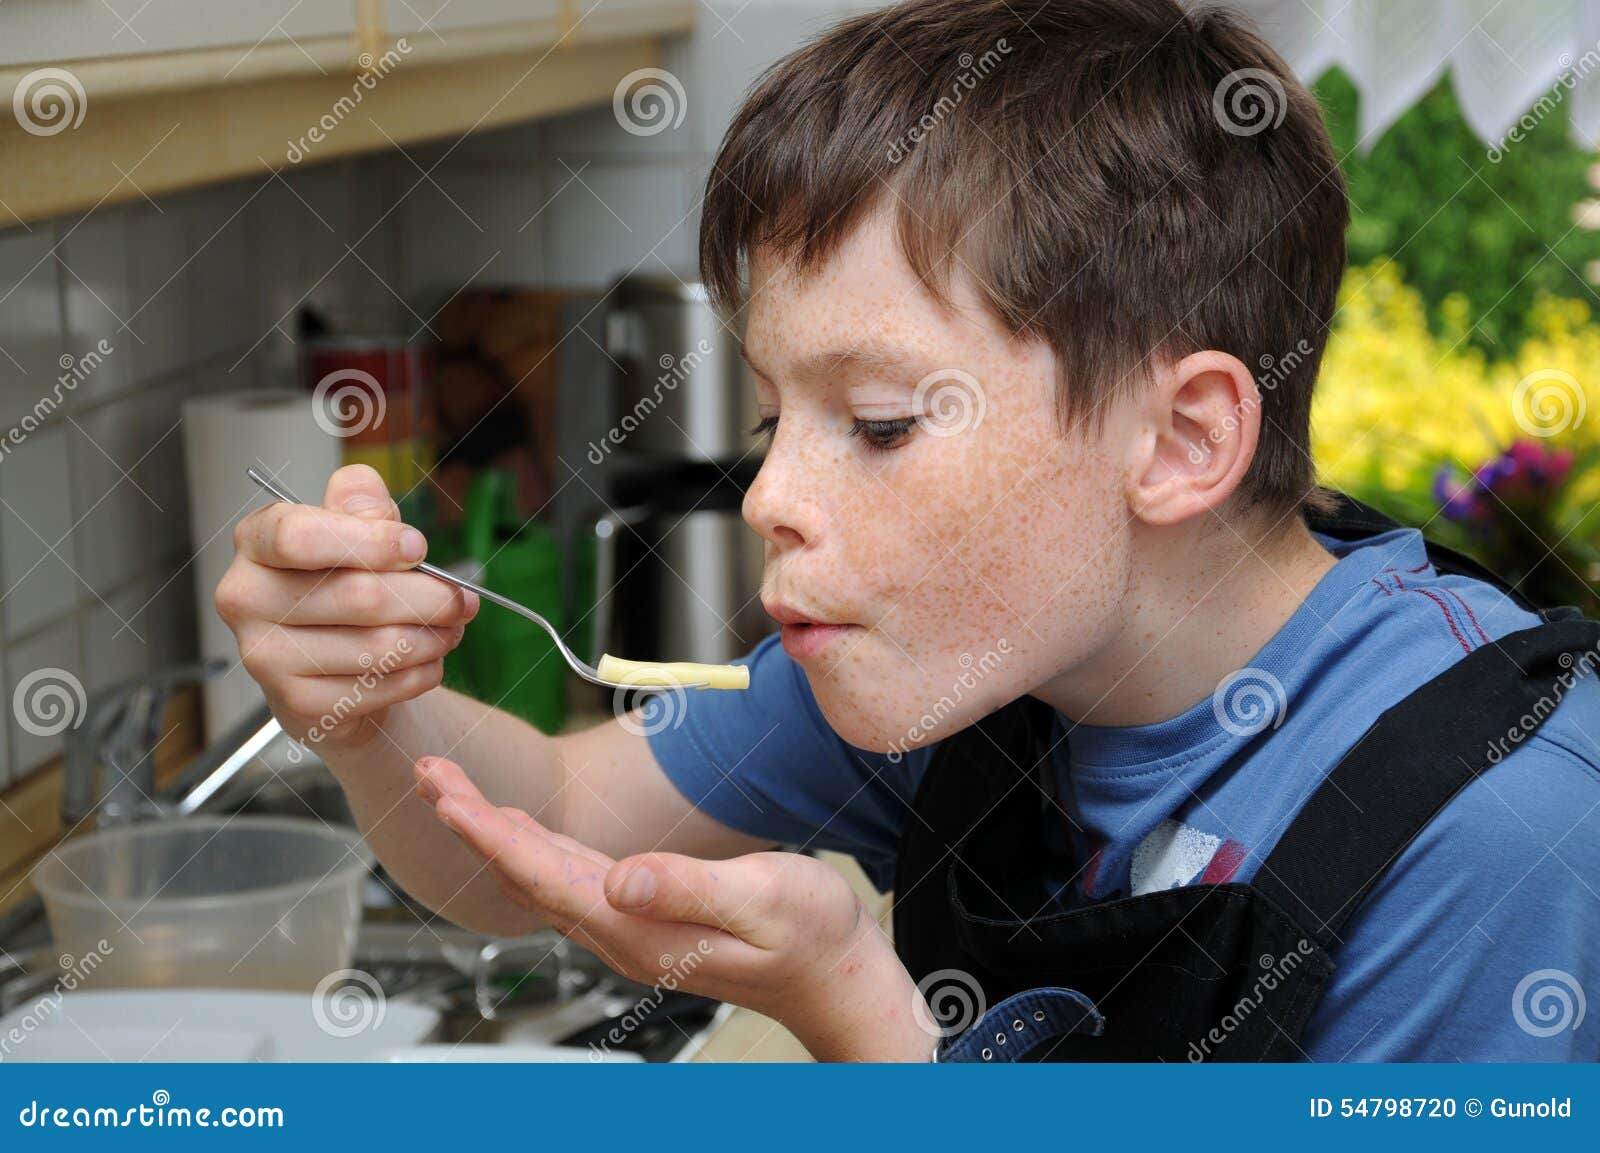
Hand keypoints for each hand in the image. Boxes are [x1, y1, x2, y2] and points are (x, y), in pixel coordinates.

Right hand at [215, 465, 478, 751]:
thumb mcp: (351, 531)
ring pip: (377, 646)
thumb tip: (365, 489)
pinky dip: (420, 672)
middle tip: (463, 599)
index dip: (372, 542)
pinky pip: (381, 687)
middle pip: (359, 596)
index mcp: (256, 543)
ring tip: (451, 628)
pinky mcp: (297, 703)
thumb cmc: (340, 586)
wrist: (328, 666)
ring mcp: (266, 657)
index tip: (417, 548)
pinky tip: (428, 659)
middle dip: (430, 598)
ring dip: (432, 637)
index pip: (301, 536)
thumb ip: (359, 505)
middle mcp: (247, 599)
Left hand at [413, 754, 934, 1060]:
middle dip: (473, 820)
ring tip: (454, 788)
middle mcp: (623, 932)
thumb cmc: (811, 937)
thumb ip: (687, 888)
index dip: (491, 835)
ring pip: (541, 873)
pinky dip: (532, 843)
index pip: (545, 877)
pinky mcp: (644, 914)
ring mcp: (630, 926)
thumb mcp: (763, 899)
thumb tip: (617, 878)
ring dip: (494, 829)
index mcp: (642, 929)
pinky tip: (517, 827)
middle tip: (429, 770)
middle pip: (526, 873)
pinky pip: (569, 876)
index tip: (449, 797)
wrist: (836, 978)